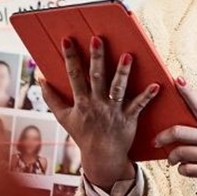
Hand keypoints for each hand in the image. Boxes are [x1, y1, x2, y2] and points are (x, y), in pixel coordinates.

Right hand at [40, 36, 159, 188]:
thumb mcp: (63, 117)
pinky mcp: (129, 118)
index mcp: (81, 102)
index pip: (74, 76)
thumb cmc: (83, 134)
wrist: (102, 157)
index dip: (70, 57)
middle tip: (97, 39)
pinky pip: (139, 105)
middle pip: (96, 77)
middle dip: (96, 58)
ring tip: (128, 56)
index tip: (67, 39)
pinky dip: (148, 96)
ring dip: (123, 73)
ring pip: (118, 89)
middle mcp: (97, 104)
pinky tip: (156, 85)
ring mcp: (113, 111)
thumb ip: (51, 98)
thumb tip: (39, 79)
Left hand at [155, 78, 196, 191]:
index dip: (187, 92)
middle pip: (179, 131)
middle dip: (162, 136)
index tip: (177, 80)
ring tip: (172, 159)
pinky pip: (187, 169)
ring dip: (171, 157)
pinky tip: (185, 169)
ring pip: (179, 152)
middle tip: (156, 140)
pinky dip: (182, 170)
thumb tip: (182, 133)